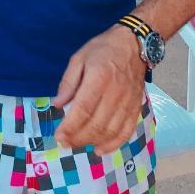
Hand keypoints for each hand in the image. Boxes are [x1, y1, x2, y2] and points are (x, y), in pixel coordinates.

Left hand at [54, 26, 146, 154]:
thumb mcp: (79, 58)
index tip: (59, 136)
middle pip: (97, 124)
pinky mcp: (136, 107)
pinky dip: (114, 144)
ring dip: (93, 142)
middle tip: (65, 143)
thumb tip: (58, 105)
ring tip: (78, 144)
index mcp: (99, 77)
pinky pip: (127, 131)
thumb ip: (68, 82)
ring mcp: (128, 102)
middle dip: (78, 138)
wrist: (134, 43)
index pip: (83, 109)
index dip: (70, 127)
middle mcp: (115, 92)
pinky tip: (100, 149)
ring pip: (111, 131)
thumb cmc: (103, 49)